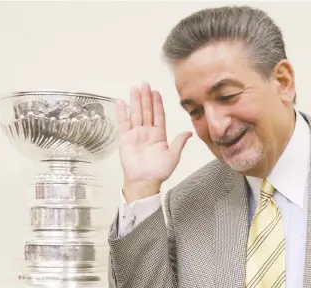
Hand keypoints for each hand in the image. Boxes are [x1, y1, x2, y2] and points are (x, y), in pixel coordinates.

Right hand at [117, 83, 191, 202]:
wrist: (144, 181)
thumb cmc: (159, 171)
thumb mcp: (173, 156)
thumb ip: (179, 142)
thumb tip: (189, 132)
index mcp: (159, 135)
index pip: (158, 115)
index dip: (157, 103)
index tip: (156, 92)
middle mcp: (147, 132)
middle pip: (147, 111)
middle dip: (146, 97)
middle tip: (145, 83)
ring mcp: (136, 134)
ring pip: (136, 113)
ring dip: (135, 101)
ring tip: (135, 88)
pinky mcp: (125, 138)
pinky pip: (123, 123)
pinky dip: (122, 112)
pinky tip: (121, 102)